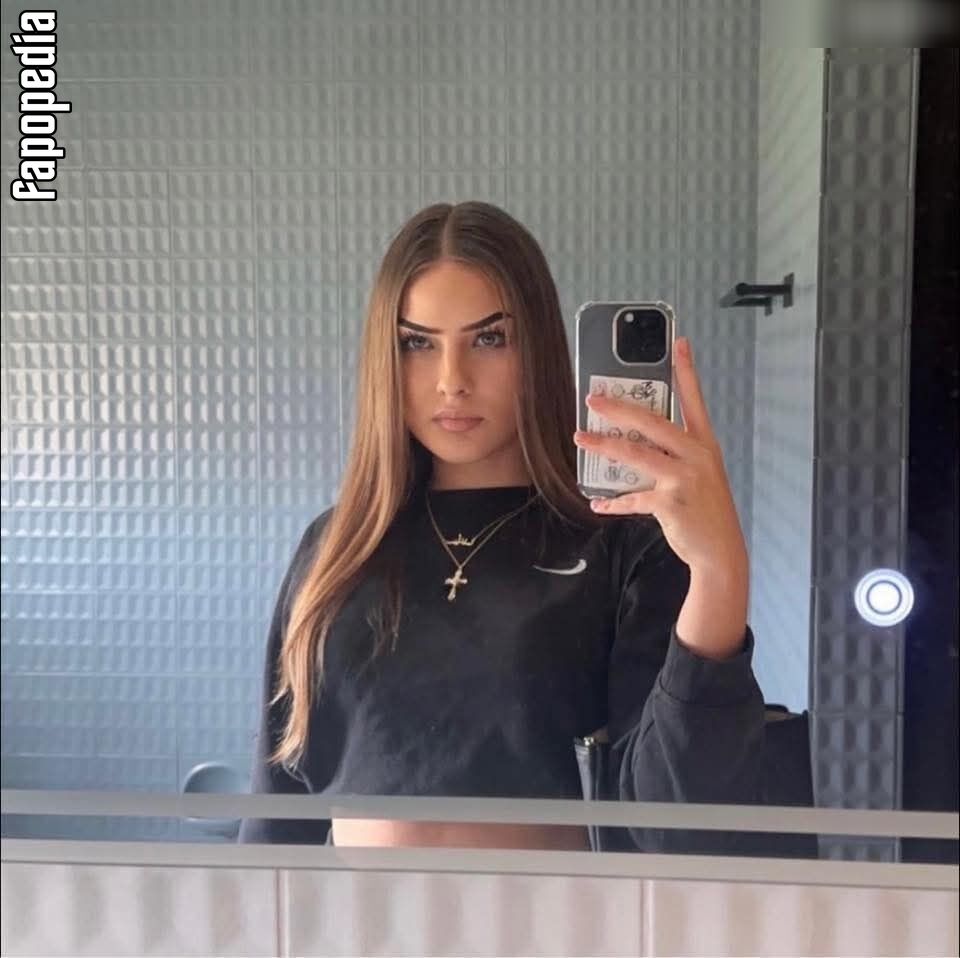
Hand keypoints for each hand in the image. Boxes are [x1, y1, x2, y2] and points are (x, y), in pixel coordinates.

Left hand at [573, 337, 747, 580]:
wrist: (721, 550)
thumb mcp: (699, 474)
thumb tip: (633, 444)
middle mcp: (696, 455)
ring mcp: (683, 478)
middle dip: (619, 408)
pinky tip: (598, 503)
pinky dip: (613, 502)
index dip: (686, 371)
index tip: (678, 343)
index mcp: (704, 444)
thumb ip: (672, 456)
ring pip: (636, 454)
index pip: (694, 400)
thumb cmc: (706, 508)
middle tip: (593, 398)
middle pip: (652, 422)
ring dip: (604, 445)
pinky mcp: (670, 503)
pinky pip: (632, 498)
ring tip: (581, 438)